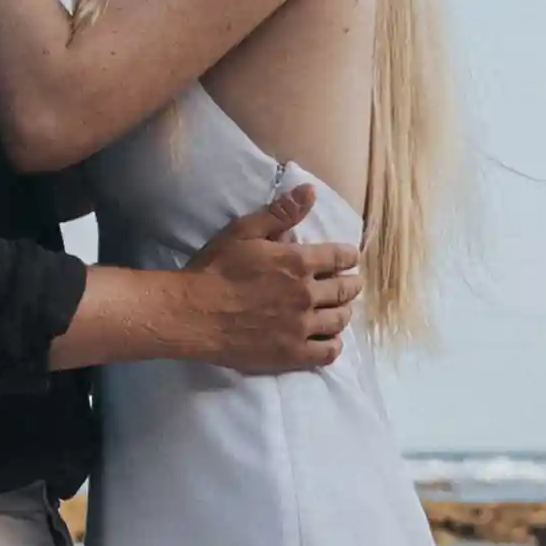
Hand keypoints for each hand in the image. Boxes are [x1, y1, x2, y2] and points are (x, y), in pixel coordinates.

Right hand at [177, 181, 359, 375]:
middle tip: (351, 284)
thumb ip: (280, 213)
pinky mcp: (292, 353)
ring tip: (339, 310)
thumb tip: (310, 191)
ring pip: (340, 320)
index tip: (349, 258)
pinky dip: (334, 344)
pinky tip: (329, 339)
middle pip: (345, 290)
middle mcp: (307, 294)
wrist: (193, 314)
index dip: (349, 256)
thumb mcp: (244, 231)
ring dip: (344, 312)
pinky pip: (328, 352)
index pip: (341, 257)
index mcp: (298, 262)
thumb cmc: (215, 270)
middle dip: (351, 284)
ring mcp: (301, 327)